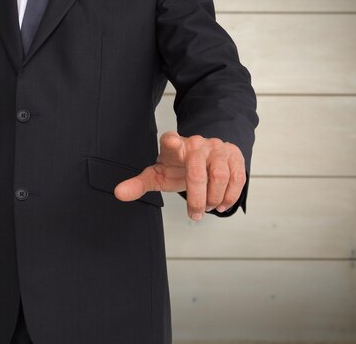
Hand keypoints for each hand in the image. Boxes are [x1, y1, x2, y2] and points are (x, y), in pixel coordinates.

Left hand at [114, 130, 246, 220]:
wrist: (203, 156)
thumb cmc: (177, 167)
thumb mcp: (158, 174)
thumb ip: (139, 184)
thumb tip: (118, 194)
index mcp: (174, 147)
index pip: (171, 142)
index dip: (171, 141)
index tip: (171, 140)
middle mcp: (196, 144)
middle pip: (197, 172)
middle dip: (196, 198)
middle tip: (194, 214)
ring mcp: (217, 148)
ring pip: (219, 175)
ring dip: (213, 198)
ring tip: (207, 208)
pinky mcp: (234, 154)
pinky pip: (237, 177)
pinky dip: (230, 195)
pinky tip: (222, 204)